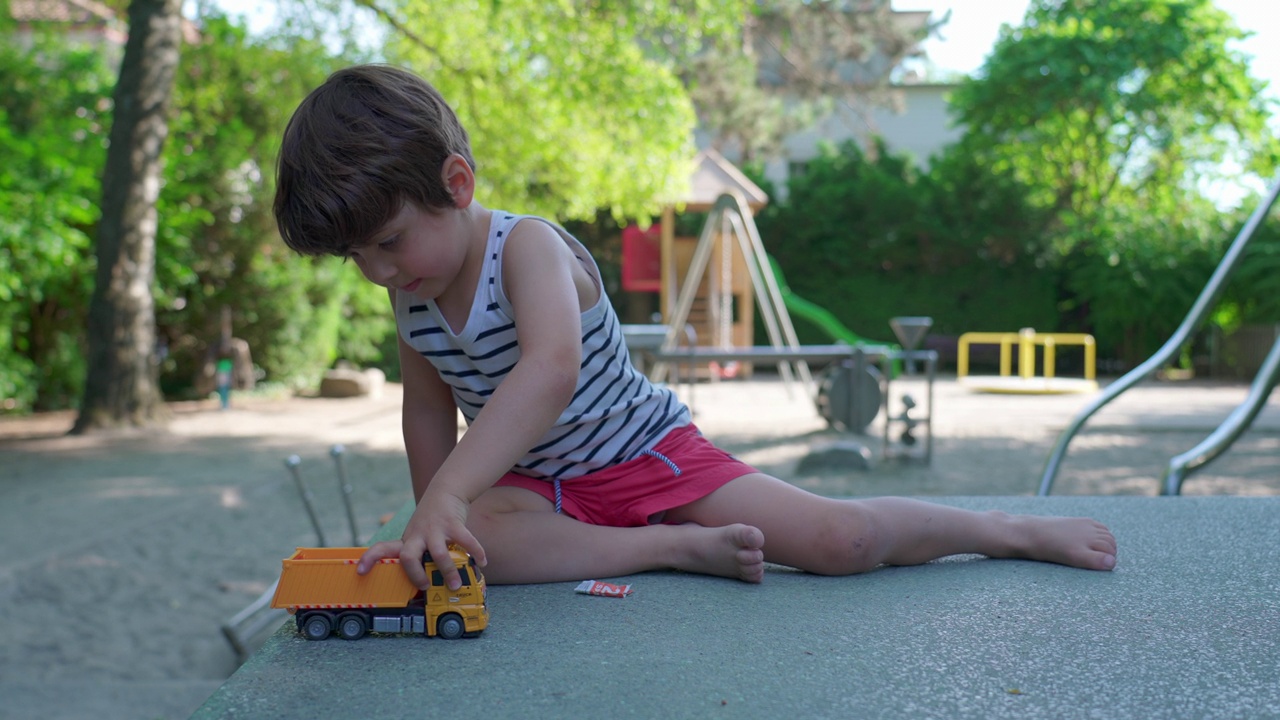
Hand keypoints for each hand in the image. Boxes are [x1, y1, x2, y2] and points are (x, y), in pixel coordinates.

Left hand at [358, 488, 485, 590]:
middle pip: (408, 556)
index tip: (360, 571)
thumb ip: (420, 555)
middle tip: (425, 586)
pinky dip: (475, 552)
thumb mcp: (418, 535)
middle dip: (415, 574)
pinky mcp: (453, 523)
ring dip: (447, 570)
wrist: (445, 491)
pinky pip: (465, 541)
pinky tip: (482, 561)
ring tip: (455, 584)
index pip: (382, 549)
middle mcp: (417, 535)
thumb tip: (427, 585)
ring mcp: (435, 529)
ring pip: (437, 553)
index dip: (369, 560)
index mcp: (407, 540)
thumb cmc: (431, 520)